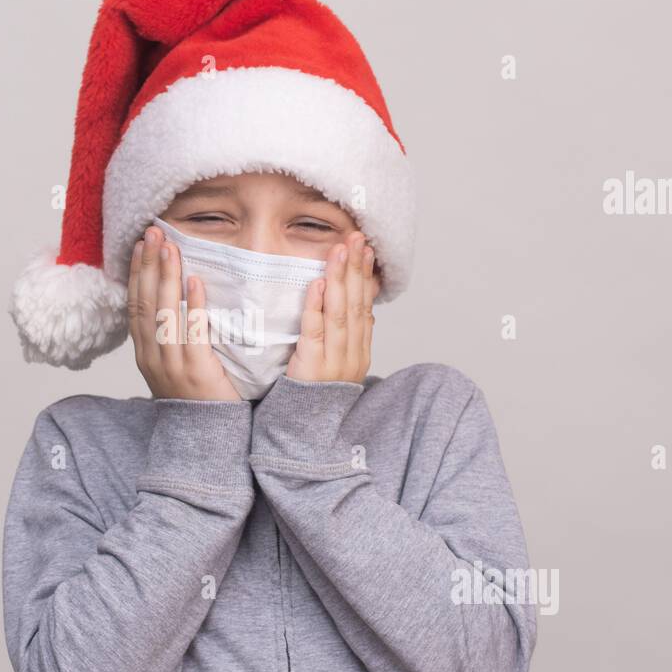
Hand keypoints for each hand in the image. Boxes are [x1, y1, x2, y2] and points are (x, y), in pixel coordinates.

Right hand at [128, 225, 240, 401]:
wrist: (205, 438)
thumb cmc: (194, 398)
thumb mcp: (172, 366)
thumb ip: (170, 337)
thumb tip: (173, 301)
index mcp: (144, 353)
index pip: (134, 304)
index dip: (136, 273)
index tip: (140, 245)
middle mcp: (152, 356)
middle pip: (145, 302)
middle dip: (148, 264)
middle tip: (153, 232)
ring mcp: (172, 364)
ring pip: (164, 313)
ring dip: (166, 276)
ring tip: (171, 246)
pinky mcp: (196, 371)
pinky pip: (193, 333)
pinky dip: (193, 305)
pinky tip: (195, 281)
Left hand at [286, 231, 378, 384]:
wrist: (304, 434)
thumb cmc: (315, 396)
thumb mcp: (339, 364)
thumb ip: (351, 337)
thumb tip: (367, 309)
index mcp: (360, 352)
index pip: (365, 306)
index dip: (365, 276)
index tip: (366, 249)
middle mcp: (352, 354)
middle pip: (355, 304)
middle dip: (356, 268)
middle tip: (356, 237)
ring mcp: (334, 361)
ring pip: (339, 312)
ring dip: (339, 278)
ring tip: (339, 250)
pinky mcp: (312, 367)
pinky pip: (315, 331)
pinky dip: (316, 305)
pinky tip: (317, 283)